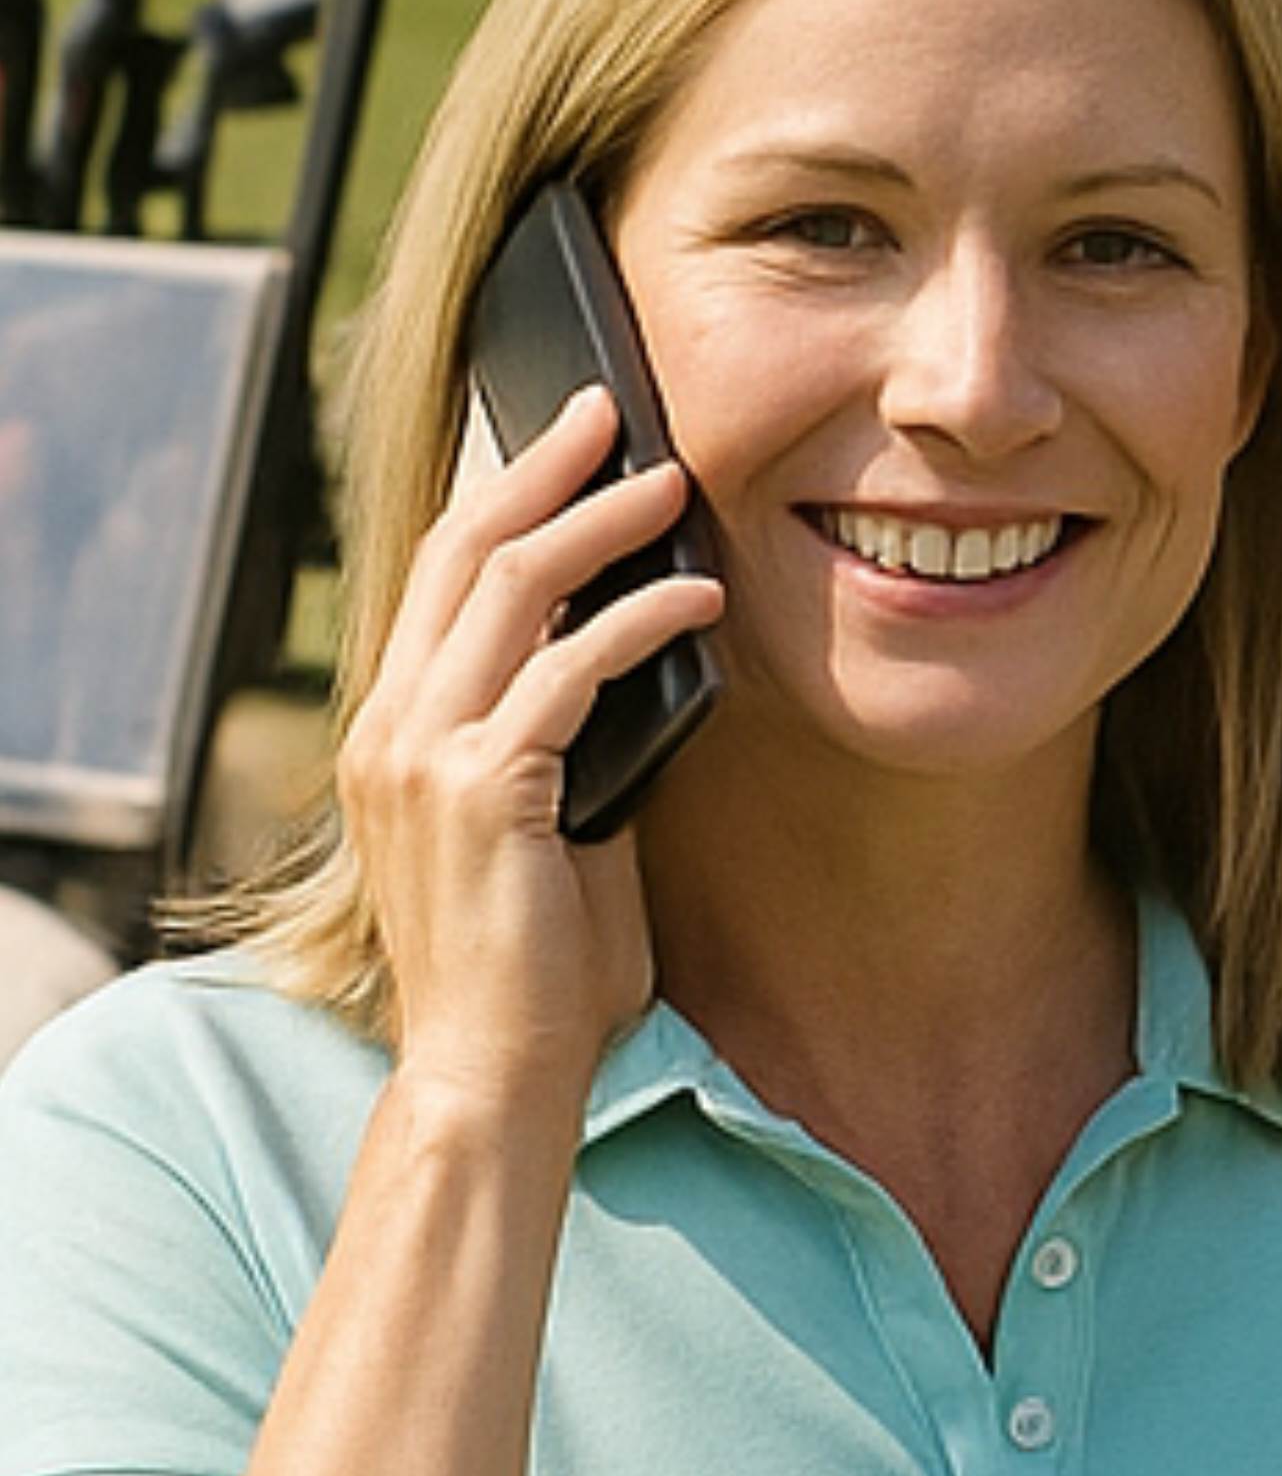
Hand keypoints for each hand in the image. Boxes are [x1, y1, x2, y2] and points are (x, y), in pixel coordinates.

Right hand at [344, 386, 722, 1099]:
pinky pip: (569, 671)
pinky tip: (698, 604)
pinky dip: (642, 622)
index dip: (500, 491)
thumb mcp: (544, 820)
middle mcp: (389, 727)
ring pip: (511, 589)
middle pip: (462, 550)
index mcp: (391, 728)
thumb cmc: (535, 963)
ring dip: (601, 522)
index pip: (437, 572)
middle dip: (541, 467)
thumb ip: (565, 735)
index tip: (563, 436)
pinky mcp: (481, 790)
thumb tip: (639, 647)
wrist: (495, 1068)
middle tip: (609, 407)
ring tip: (673, 483)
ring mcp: (423, 755)